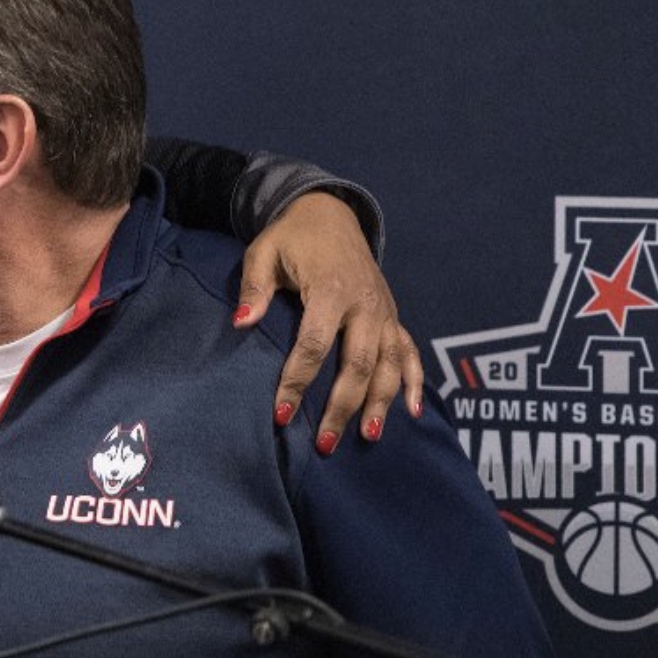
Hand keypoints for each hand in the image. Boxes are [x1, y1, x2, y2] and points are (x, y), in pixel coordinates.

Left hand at [233, 191, 424, 451]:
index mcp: (332, 289)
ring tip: (368, 437)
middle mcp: (365, 304)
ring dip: (381, 403)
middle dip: (342, 406)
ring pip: (390, 364)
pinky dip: (416, 381)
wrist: (331, 214)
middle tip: (325, 444)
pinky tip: (413, 411)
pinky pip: (410, 351)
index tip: (281, 415)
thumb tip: (241, 324)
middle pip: (358, 364)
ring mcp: (384, 311)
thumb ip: (254, 289)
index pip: (313, 345)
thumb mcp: (264, 253)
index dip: (297, 382)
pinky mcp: (393, 315)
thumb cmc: (292, 238)